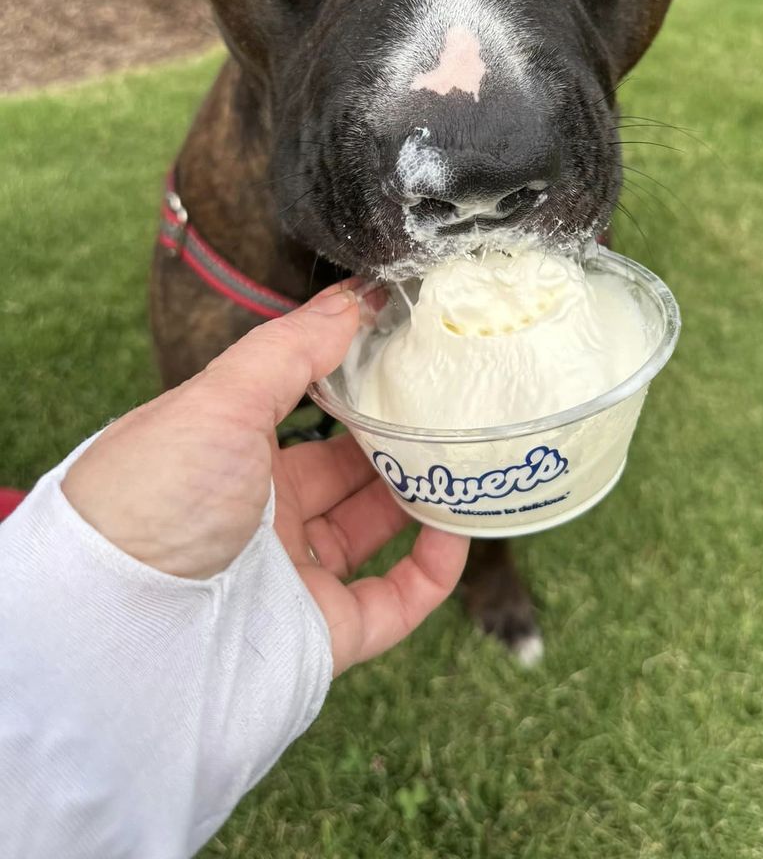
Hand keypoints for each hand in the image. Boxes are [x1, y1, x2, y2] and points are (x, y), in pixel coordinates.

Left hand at [62, 282, 468, 673]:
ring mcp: (297, 575)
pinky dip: (436, 566)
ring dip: (425, 492)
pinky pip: (397, 599)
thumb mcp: (220, 398)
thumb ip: (292, 347)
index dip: (356, 381)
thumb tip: (354, 299)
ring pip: (378, 527)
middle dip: (400, 433)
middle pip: (349, 466)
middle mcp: (263, 513)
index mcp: (230, 452)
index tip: (410, 348)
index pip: (306, 409)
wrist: (122, 630)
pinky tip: (459, 524)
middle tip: (452, 398)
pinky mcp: (326, 634)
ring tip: (470, 452)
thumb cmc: (154, 497)